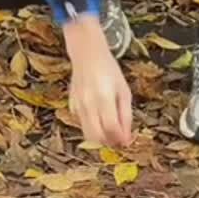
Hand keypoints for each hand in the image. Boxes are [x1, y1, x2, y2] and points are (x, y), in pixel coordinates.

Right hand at [63, 16, 132, 146]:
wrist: (87, 55)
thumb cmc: (109, 70)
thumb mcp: (124, 91)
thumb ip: (126, 115)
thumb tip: (127, 138)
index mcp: (104, 98)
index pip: (111, 129)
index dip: (121, 139)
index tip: (127, 141)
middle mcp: (88, 104)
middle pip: (97, 137)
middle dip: (109, 142)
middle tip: (118, 138)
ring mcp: (77, 106)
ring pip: (87, 135)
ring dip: (100, 138)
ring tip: (110, 130)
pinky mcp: (71, 106)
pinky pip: (81, 124)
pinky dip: (91, 127)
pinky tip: (98, 118)